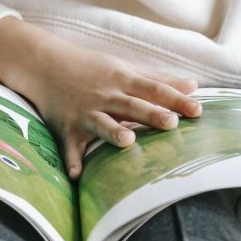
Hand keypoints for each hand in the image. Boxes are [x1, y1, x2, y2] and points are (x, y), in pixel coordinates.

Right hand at [0, 18, 201, 178]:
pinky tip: (77, 175)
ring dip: (113, 132)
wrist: (44, 64)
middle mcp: (105, 96)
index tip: (197, 110)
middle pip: (132, 105)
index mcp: (122, 80)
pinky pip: (70, 147)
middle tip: (171, 123)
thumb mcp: (124, 68)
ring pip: (102, 123)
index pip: (153, 89)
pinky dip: (72, 160)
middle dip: (151, 114)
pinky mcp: (67, 128)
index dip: (175, 99)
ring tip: (128, 141)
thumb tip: (193, 86)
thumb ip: (159, 79)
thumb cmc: (91, 68)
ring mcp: (85, 112)